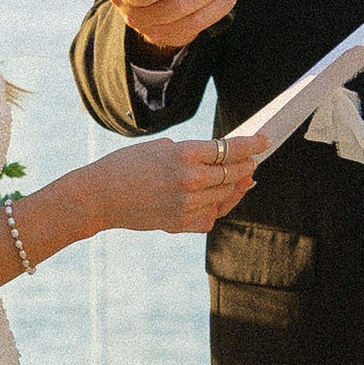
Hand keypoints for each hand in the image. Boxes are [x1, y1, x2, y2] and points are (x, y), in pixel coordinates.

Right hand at [83, 131, 257, 236]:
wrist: (99, 196)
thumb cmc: (126, 166)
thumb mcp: (161, 148)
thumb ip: (193, 154)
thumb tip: (222, 161)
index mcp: (185, 155)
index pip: (231, 149)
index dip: (252, 144)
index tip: (264, 141)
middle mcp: (191, 180)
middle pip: (233, 173)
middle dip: (246, 165)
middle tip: (252, 160)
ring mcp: (187, 205)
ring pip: (225, 195)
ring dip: (234, 186)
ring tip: (240, 178)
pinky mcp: (181, 223)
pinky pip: (210, 215)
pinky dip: (216, 206)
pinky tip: (218, 198)